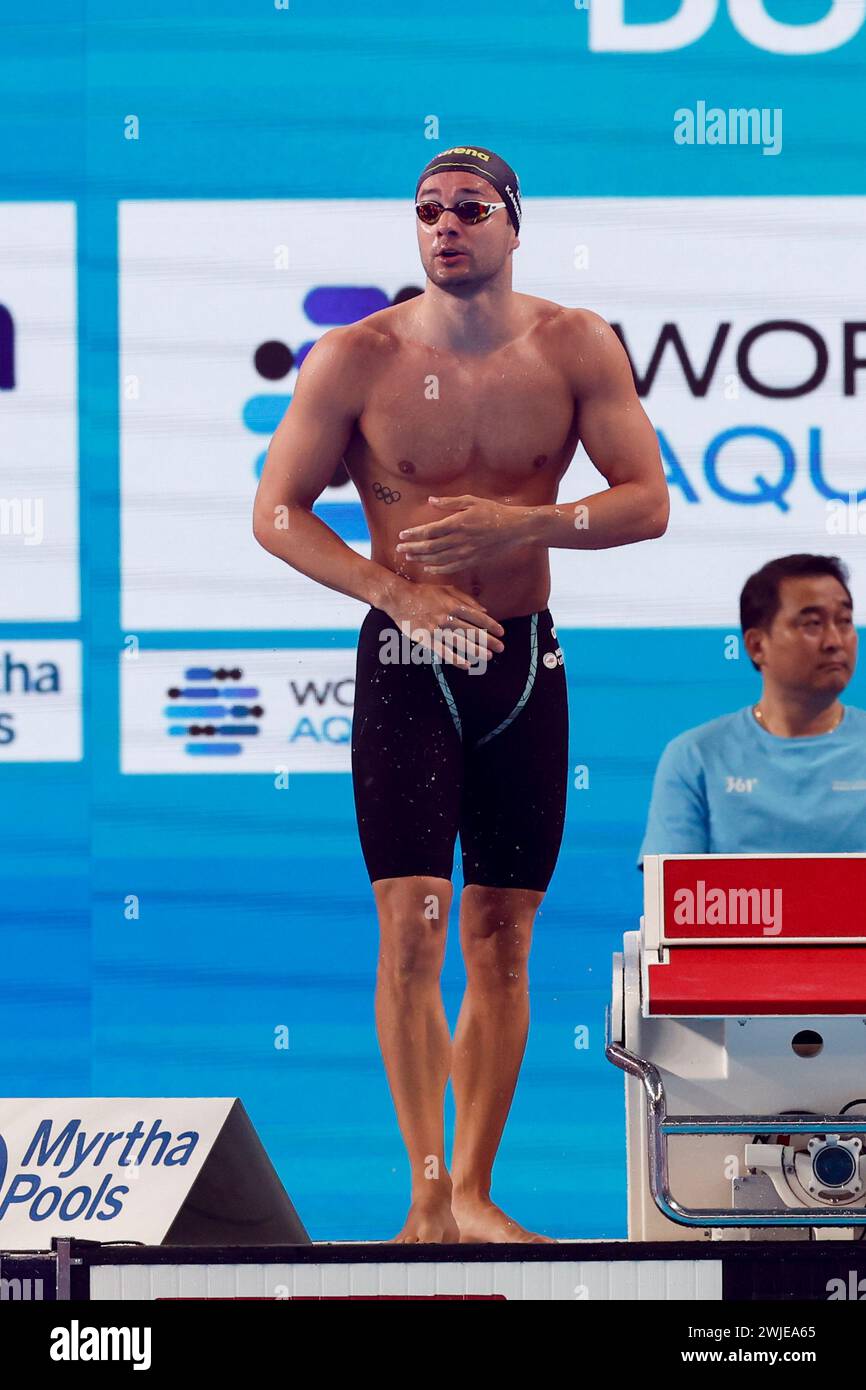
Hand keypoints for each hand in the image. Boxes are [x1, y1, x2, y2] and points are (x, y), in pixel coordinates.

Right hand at [380, 578, 504, 668]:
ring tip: (489, 657)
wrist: (398, 597)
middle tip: (501, 648)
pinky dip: (456, 659)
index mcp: (452, 604)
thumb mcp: (446, 589)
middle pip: (472, 631)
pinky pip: (443, 651)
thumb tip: (485, 610)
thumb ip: (466, 598)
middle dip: (488, 640)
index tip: (501, 632)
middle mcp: (446, 617)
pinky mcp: (425, 638)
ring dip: (476, 650)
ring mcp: (436, 629)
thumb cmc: (423, 592)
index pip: (477, 617)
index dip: (491, 625)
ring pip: (460, 642)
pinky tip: (467, 665)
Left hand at [395, 495, 530, 574]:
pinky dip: (437, 569)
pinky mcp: (472, 560)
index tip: (402, 536)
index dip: (414, 534)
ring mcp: (466, 552)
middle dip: (413, 548)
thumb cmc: (493, 511)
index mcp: (457, 523)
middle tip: (399, 550)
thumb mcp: (471, 501)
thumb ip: (450, 502)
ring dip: (421, 559)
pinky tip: (428, 568)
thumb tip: (430, 500)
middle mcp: (459, 540)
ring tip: (409, 557)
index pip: (430, 531)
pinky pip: (451, 568)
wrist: (515, 529)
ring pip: (438, 559)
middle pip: (430, 547)